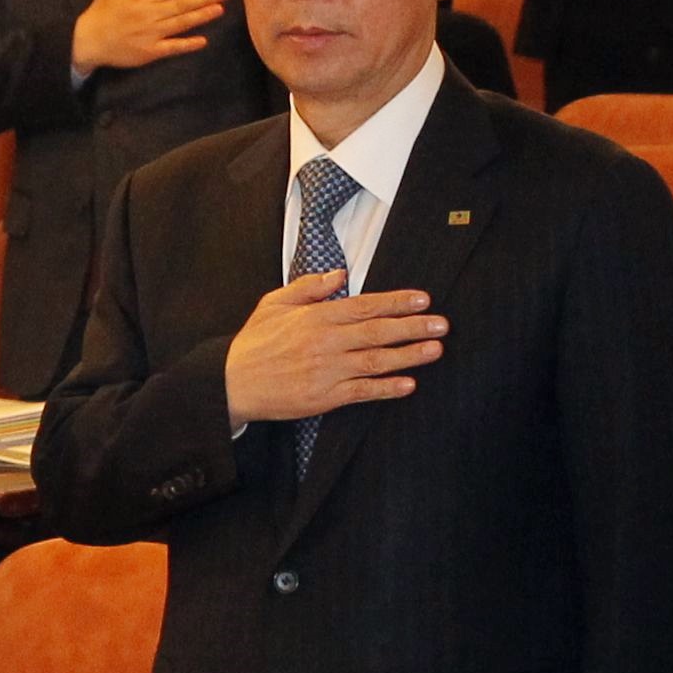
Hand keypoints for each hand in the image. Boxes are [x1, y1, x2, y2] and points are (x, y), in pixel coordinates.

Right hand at [71, 0, 229, 73]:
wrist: (87, 40)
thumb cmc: (101, 12)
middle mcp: (150, 14)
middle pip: (181, 5)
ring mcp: (151, 34)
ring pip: (180, 23)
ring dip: (201, 17)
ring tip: (218, 10)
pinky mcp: (150, 52)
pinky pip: (172, 47)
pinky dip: (187, 44)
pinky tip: (202, 40)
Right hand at [223, 269, 445, 425]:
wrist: (231, 383)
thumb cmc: (252, 343)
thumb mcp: (274, 303)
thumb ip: (309, 288)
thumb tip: (339, 274)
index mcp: (317, 317)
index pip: (365, 306)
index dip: (397, 302)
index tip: (423, 300)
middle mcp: (327, 342)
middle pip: (378, 332)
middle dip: (413, 327)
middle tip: (441, 324)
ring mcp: (328, 371)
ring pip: (376, 361)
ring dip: (408, 356)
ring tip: (435, 350)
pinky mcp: (325, 397)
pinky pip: (362, 392)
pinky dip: (387, 389)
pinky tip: (408, 385)